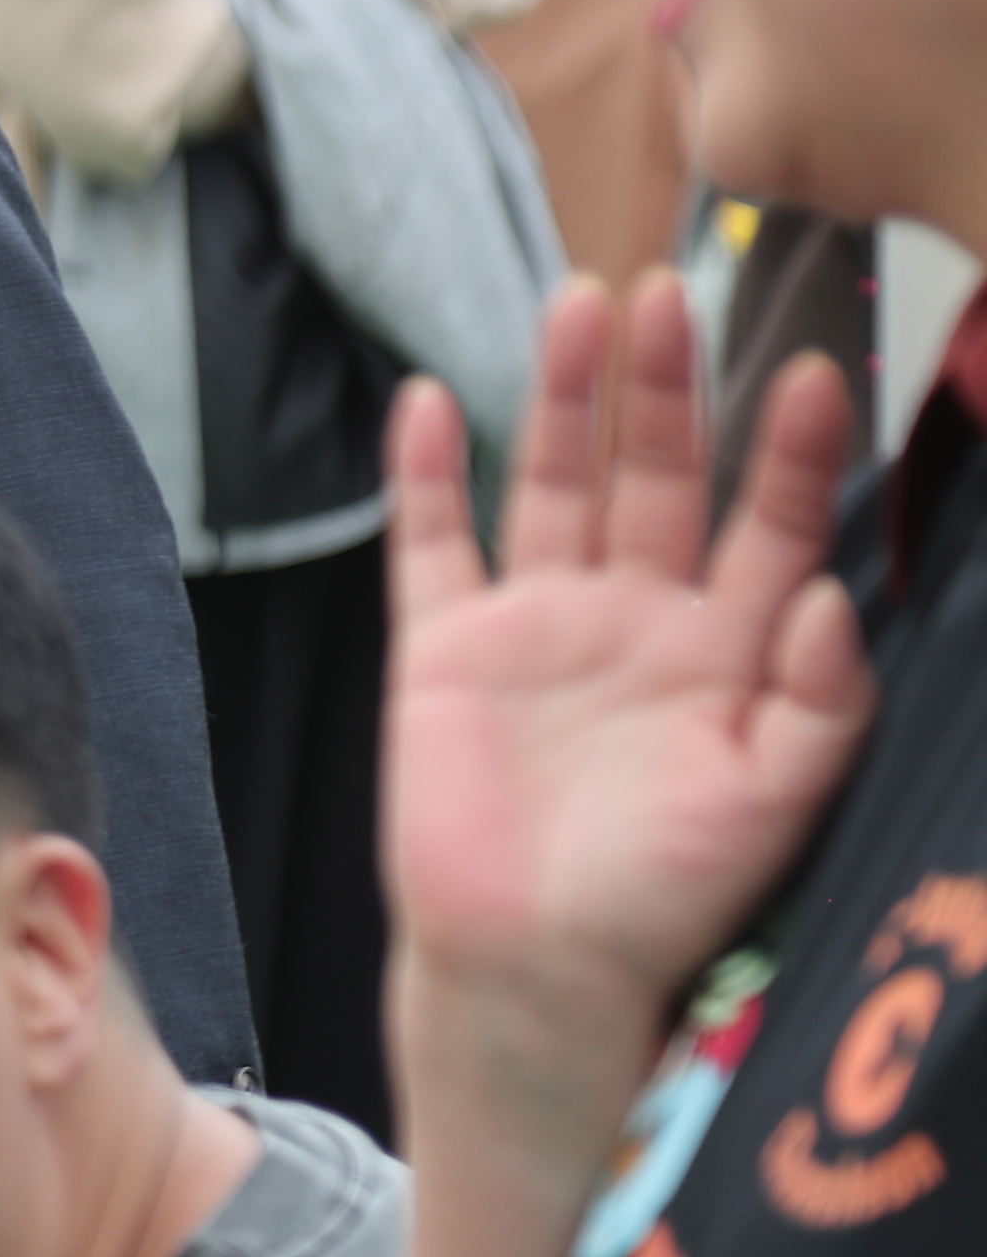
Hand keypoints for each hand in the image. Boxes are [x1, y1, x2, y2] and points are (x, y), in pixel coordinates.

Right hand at [385, 275, 873, 1093]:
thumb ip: (817, 703)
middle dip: (669, 386)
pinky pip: (433, 540)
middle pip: (659, 475)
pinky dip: (427, 472)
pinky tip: (433, 402)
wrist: (531, 965)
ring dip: (567, 394)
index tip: (813, 370)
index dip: (790, 451)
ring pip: (556, 482)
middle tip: (675, 291)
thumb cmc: (664, 898)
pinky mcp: (445, 644)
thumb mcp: (774, 805)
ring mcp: (536, 622)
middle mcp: (635, 617)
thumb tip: (828, 590)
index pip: (769, 525)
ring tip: (582, 303)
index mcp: (725, 653)